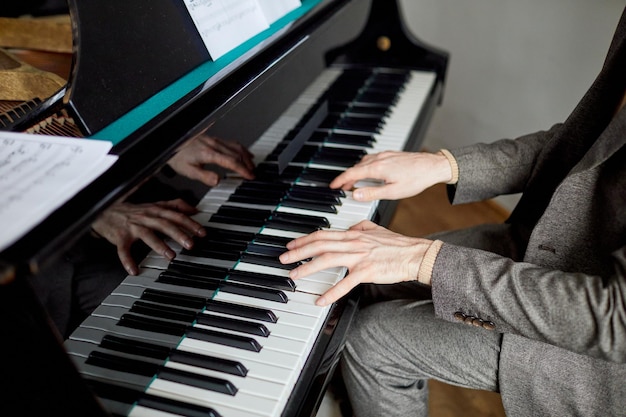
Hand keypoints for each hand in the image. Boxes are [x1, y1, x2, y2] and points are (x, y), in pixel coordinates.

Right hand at [92, 199, 205, 274]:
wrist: (104, 210)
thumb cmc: (132, 210)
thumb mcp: (154, 204)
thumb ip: (175, 205)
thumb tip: (194, 209)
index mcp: (155, 210)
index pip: (176, 215)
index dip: (190, 223)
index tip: (202, 232)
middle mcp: (145, 217)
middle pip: (164, 224)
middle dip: (179, 234)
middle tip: (191, 244)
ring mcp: (132, 227)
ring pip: (148, 235)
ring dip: (160, 245)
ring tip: (171, 256)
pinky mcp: (120, 237)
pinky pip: (123, 250)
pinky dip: (128, 260)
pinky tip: (134, 270)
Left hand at [167, 134, 254, 185]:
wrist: (170, 142)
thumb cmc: (177, 156)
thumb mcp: (188, 171)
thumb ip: (204, 176)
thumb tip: (217, 180)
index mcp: (208, 153)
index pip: (231, 162)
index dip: (242, 169)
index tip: (249, 176)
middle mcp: (213, 145)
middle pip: (237, 154)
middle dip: (247, 164)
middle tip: (252, 174)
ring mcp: (214, 141)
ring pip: (236, 147)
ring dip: (246, 157)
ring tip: (251, 166)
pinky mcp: (214, 139)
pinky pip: (232, 143)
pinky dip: (242, 149)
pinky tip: (245, 153)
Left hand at [279, 220, 431, 305]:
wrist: (415, 254)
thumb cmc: (398, 244)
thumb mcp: (377, 229)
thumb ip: (362, 226)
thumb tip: (352, 226)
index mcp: (354, 234)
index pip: (323, 234)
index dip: (304, 239)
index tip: (291, 245)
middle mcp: (353, 243)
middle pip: (319, 245)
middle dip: (298, 252)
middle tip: (284, 259)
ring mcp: (359, 257)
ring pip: (327, 260)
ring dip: (307, 267)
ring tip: (294, 275)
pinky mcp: (367, 271)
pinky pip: (345, 283)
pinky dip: (331, 292)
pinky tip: (320, 300)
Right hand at [330, 150, 452, 200]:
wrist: (433, 166)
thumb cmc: (416, 179)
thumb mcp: (393, 192)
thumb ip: (372, 193)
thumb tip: (355, 194)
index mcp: (377, 168)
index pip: (352, 173)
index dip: (340, 180)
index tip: (333, 186)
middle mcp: (379, 158)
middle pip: (356, 167)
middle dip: (347, 177)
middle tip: (342, 188)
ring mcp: (385, 154)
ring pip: (363, 162)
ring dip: (356, 171)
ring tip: (354, 182)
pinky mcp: (391, 154)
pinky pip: (372, 159)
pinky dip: (365, 166)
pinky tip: (369, 172)